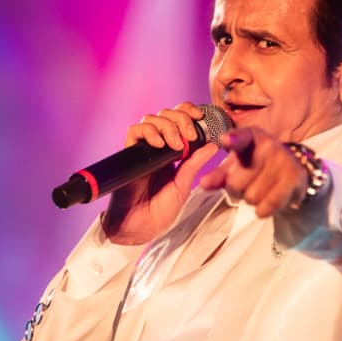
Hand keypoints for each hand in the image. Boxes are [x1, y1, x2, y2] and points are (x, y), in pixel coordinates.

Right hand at [103, 102, 219, 244]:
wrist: (139, 228)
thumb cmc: (159, 211)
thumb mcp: (183, 186)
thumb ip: (194, 164)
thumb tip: (212, 145)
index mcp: (173, 151)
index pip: (179, 119)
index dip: (188, 112)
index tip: (201, 116)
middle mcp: (157, 146)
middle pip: (166, 114)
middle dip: (181, 118)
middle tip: (190, 135)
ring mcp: (143, 149)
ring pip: (151, 119)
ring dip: (167, 126)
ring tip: (176, 145)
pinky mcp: (129, 155)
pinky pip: (134, 132)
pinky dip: (148, 132)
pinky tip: (159, 144)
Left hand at [198, 127, 308, 217]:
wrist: (292, 174)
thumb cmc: (257, 166)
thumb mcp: (236, 166)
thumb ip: (218, 175)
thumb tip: (203, 184)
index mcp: (251, 137)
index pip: (241, 138)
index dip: (233, 139)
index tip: (226, 140)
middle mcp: (268, 145)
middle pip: (236, 182)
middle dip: (239, 189)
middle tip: (250, 181)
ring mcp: (283, 160)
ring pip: (251, 197)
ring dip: (253, 199)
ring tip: (262, 188)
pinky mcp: (294, 178)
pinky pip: (267, 205)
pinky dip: (264, 209)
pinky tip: (270, 199)